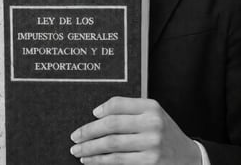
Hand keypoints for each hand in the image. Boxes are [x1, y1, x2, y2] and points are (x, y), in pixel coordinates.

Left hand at [70, 97, 200, 164]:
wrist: (188, 156)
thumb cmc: (163, 131)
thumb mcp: (151, 113)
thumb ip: (127, 108)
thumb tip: (97, 113)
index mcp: (150, 107)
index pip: (118, 104)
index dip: (101, 110)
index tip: (90, 116)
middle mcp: (152, 124)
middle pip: (111, 125)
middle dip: (88, 132)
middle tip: (74, 137)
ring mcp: (151, 145)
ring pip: (112, 145)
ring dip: (90, 149)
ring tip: (77, 150)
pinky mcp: (150, 163)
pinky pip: (118, 161)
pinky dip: (101, 161)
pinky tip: (91, 160)